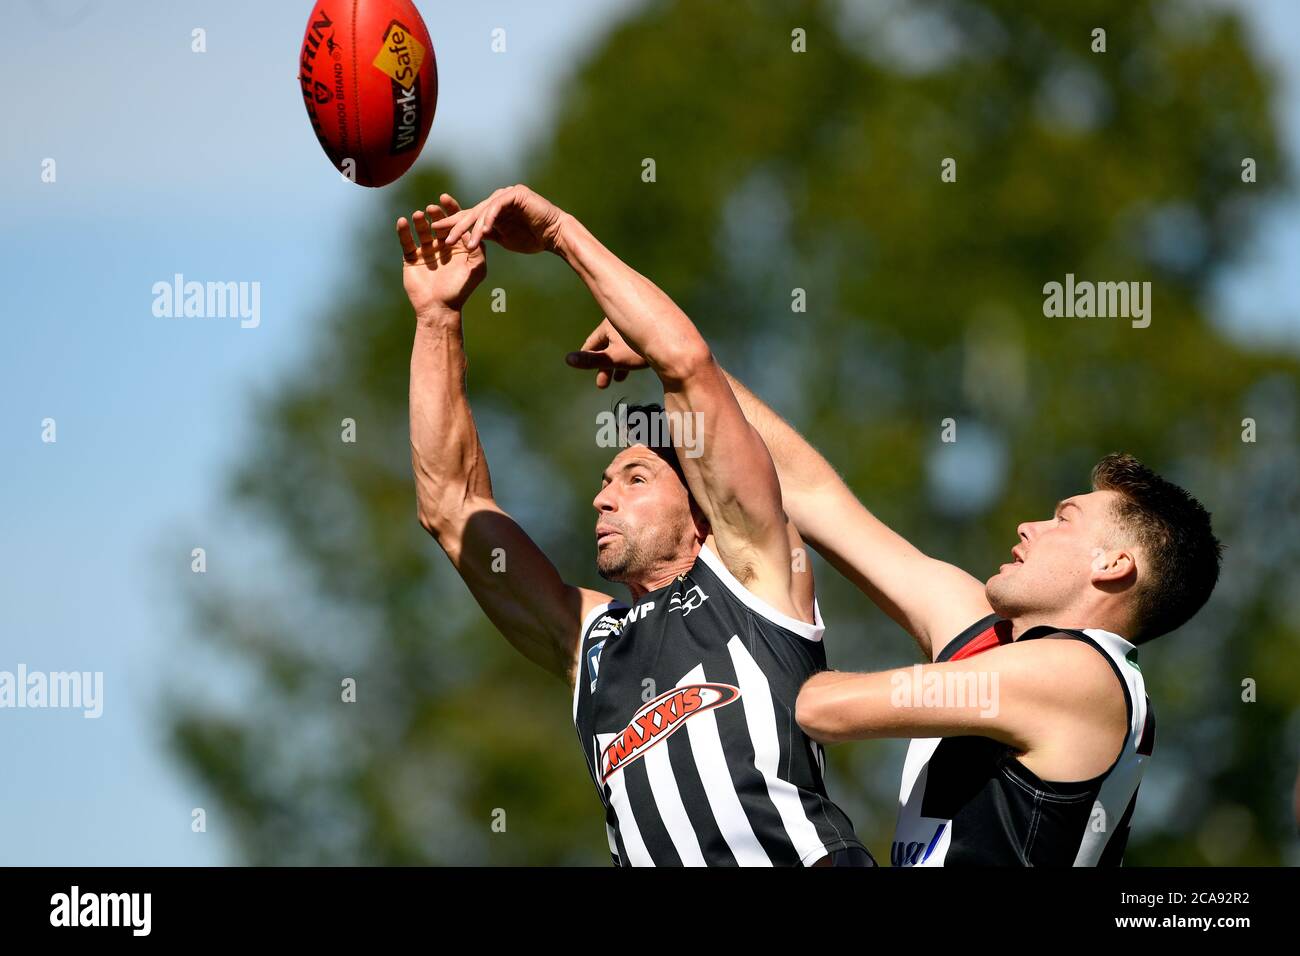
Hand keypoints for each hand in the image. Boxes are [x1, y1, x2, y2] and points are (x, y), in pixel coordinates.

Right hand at [397, 193, 485, 322]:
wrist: (438, 309)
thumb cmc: (460, 291)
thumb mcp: (476, 269)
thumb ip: (478, 249)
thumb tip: (477, 229)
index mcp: (458, 246)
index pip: (456, 222)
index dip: (451, 209)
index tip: (445, 198)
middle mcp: (442, 245)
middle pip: (438, 223)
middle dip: (436, 214)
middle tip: (432, 207)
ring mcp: (426, 251)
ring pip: (422, 230)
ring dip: (420, 221)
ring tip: (419, 215)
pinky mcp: (412, 257)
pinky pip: (406, 241)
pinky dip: (404, 231)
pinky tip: (403, 222)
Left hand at [429, 184, 567, 254]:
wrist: (555, 235)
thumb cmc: (533, 239)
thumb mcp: (504, 238)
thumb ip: (487, 234)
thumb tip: (469, 238)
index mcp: (494, 209)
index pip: (470, 216)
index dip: (454, 224)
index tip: (437, 234)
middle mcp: (498, 199)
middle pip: (473, 212)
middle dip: (457, 226)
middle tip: (443, 237)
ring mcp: (506, 194)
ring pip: (484, 210)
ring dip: (473, 227)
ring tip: (464, 242)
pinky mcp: (516, 194)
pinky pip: (498, 206)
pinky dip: (490, 218)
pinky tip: (483, 231)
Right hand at [565, 317, 647, 388]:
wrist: (675, 346)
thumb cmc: (641, 351)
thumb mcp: (614, 357)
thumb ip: (591, 361)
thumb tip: (567, 360)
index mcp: (609, 324)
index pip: (592, 342)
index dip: (587, 356)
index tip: (585, 368)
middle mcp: (621, 323)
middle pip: (607, 346)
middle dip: (604, 365)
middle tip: (602, 384)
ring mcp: (636, 327)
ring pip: (621, 347)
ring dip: (618, 363)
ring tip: (618, 379)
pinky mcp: (650, 333)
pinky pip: (635, 345)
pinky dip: (631, 357)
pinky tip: (636, 366)